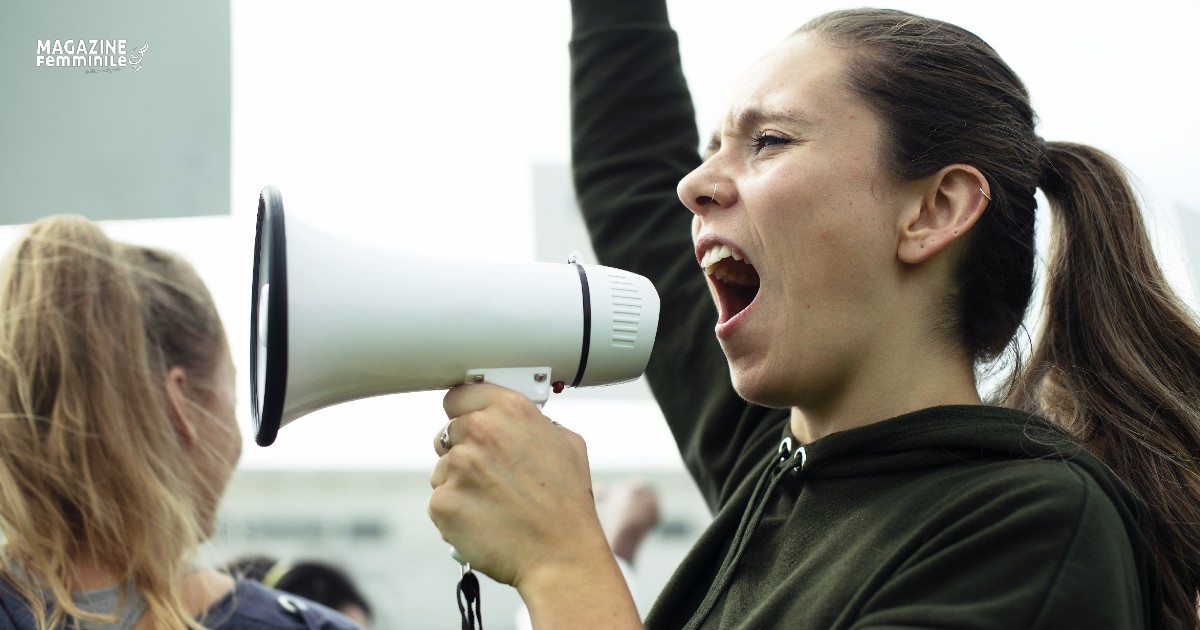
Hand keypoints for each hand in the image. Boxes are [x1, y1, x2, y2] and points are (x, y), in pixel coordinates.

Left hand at [428, 383, 610, 588]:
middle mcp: (481, 431)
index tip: (470, 422)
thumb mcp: (567, 444)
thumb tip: (517, 421)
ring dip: (460, 484)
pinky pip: (440, 501)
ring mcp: (458, 467)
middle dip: (464, 451)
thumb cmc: (567, 505)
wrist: (561, 556)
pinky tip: (484, 520)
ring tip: (494, 504)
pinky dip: (457, 512)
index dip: (465, 412)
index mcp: (510, 410)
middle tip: (491, 475)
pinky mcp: (443, 502)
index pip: (460, 395)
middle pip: (448, 432)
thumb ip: (535, 423)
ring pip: (442, 469)